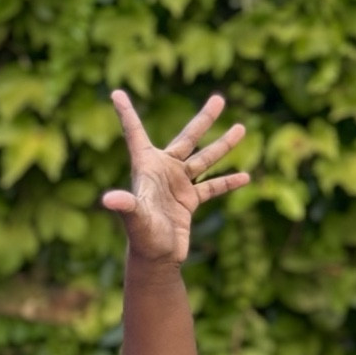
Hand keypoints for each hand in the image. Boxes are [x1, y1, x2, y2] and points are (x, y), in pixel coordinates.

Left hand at [101, 91, 249, 264]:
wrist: (155, 261)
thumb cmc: (142, 239)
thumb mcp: (135, 220)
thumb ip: (126, 206)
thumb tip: (109, 199)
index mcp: (146, 168)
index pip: (135, 134)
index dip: (126, 114)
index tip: (116, 93)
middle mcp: (163, 172)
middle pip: (186, 139)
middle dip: (204, 120)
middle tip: (219, 99)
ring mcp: (178, 186)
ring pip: (204, 160)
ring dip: (223, 146)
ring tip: (242, 128)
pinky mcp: (190, 202)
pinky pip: (213, 187)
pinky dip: (228, 181)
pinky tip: (247, 176)